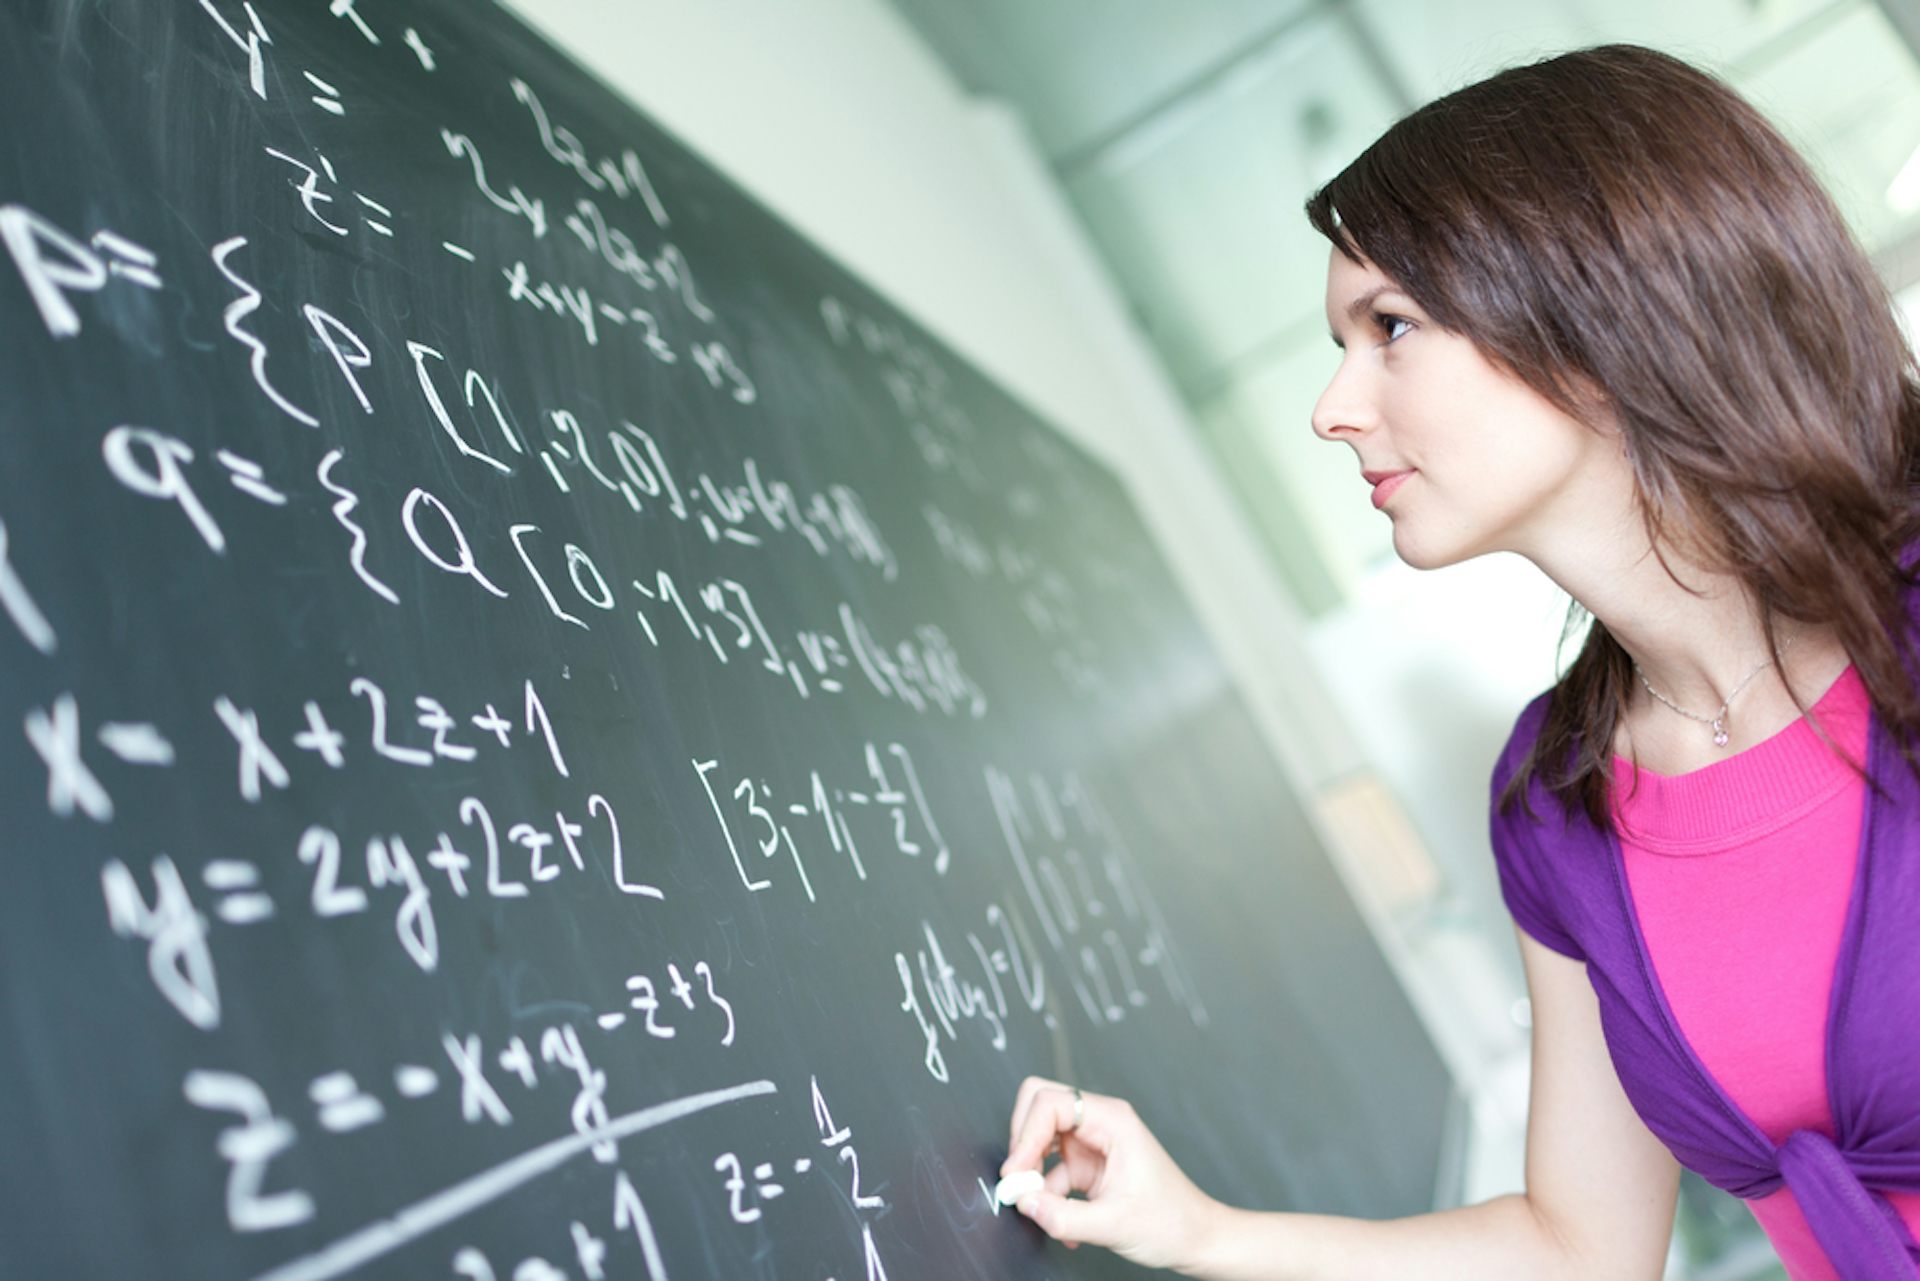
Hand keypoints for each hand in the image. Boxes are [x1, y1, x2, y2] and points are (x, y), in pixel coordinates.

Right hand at [1002, 1075, 1220, 1269]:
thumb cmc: (1171, 1221)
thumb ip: (1063, 1216)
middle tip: (1020, 1180)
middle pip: (1040, 1106)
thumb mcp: (1114, 1225)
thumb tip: (1024, 1202)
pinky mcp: (1088, 1165)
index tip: (1017, 1172)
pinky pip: (1050, 1169)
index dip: (1026, 1133)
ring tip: (1038, 1204)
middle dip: (1022, 1142)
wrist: (1195, 1238)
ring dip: (1031, 1170)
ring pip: (1040, 1138)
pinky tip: (1062, 1223)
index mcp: (1112, 1120)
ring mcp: (1092, 1143)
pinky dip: (1046, 1194)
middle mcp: (1100, 1123)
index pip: (1051, 1102)